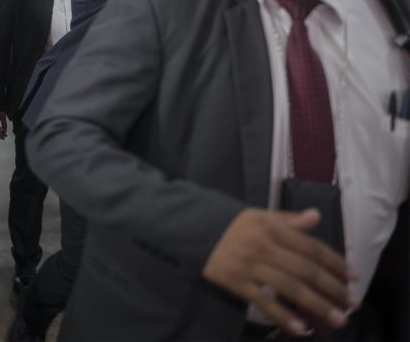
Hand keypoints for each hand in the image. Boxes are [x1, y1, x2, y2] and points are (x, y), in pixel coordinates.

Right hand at [203, 208, 353, 335]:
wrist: (191, 232)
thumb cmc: (230, 226)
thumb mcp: (258, 216)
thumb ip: (288, 219)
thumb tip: (316, 216)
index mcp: (271, 229)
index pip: (310, 246)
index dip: (335, 262)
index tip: (354, 277)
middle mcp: (263, 247)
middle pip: (305, 270)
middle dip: (332, 288)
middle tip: (352, 304)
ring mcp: (249, 266)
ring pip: (290, 288)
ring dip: (317, 305)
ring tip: (337, 319)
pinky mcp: (236, 283)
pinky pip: (264, 302)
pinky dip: (283, 316)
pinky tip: (300, 328)